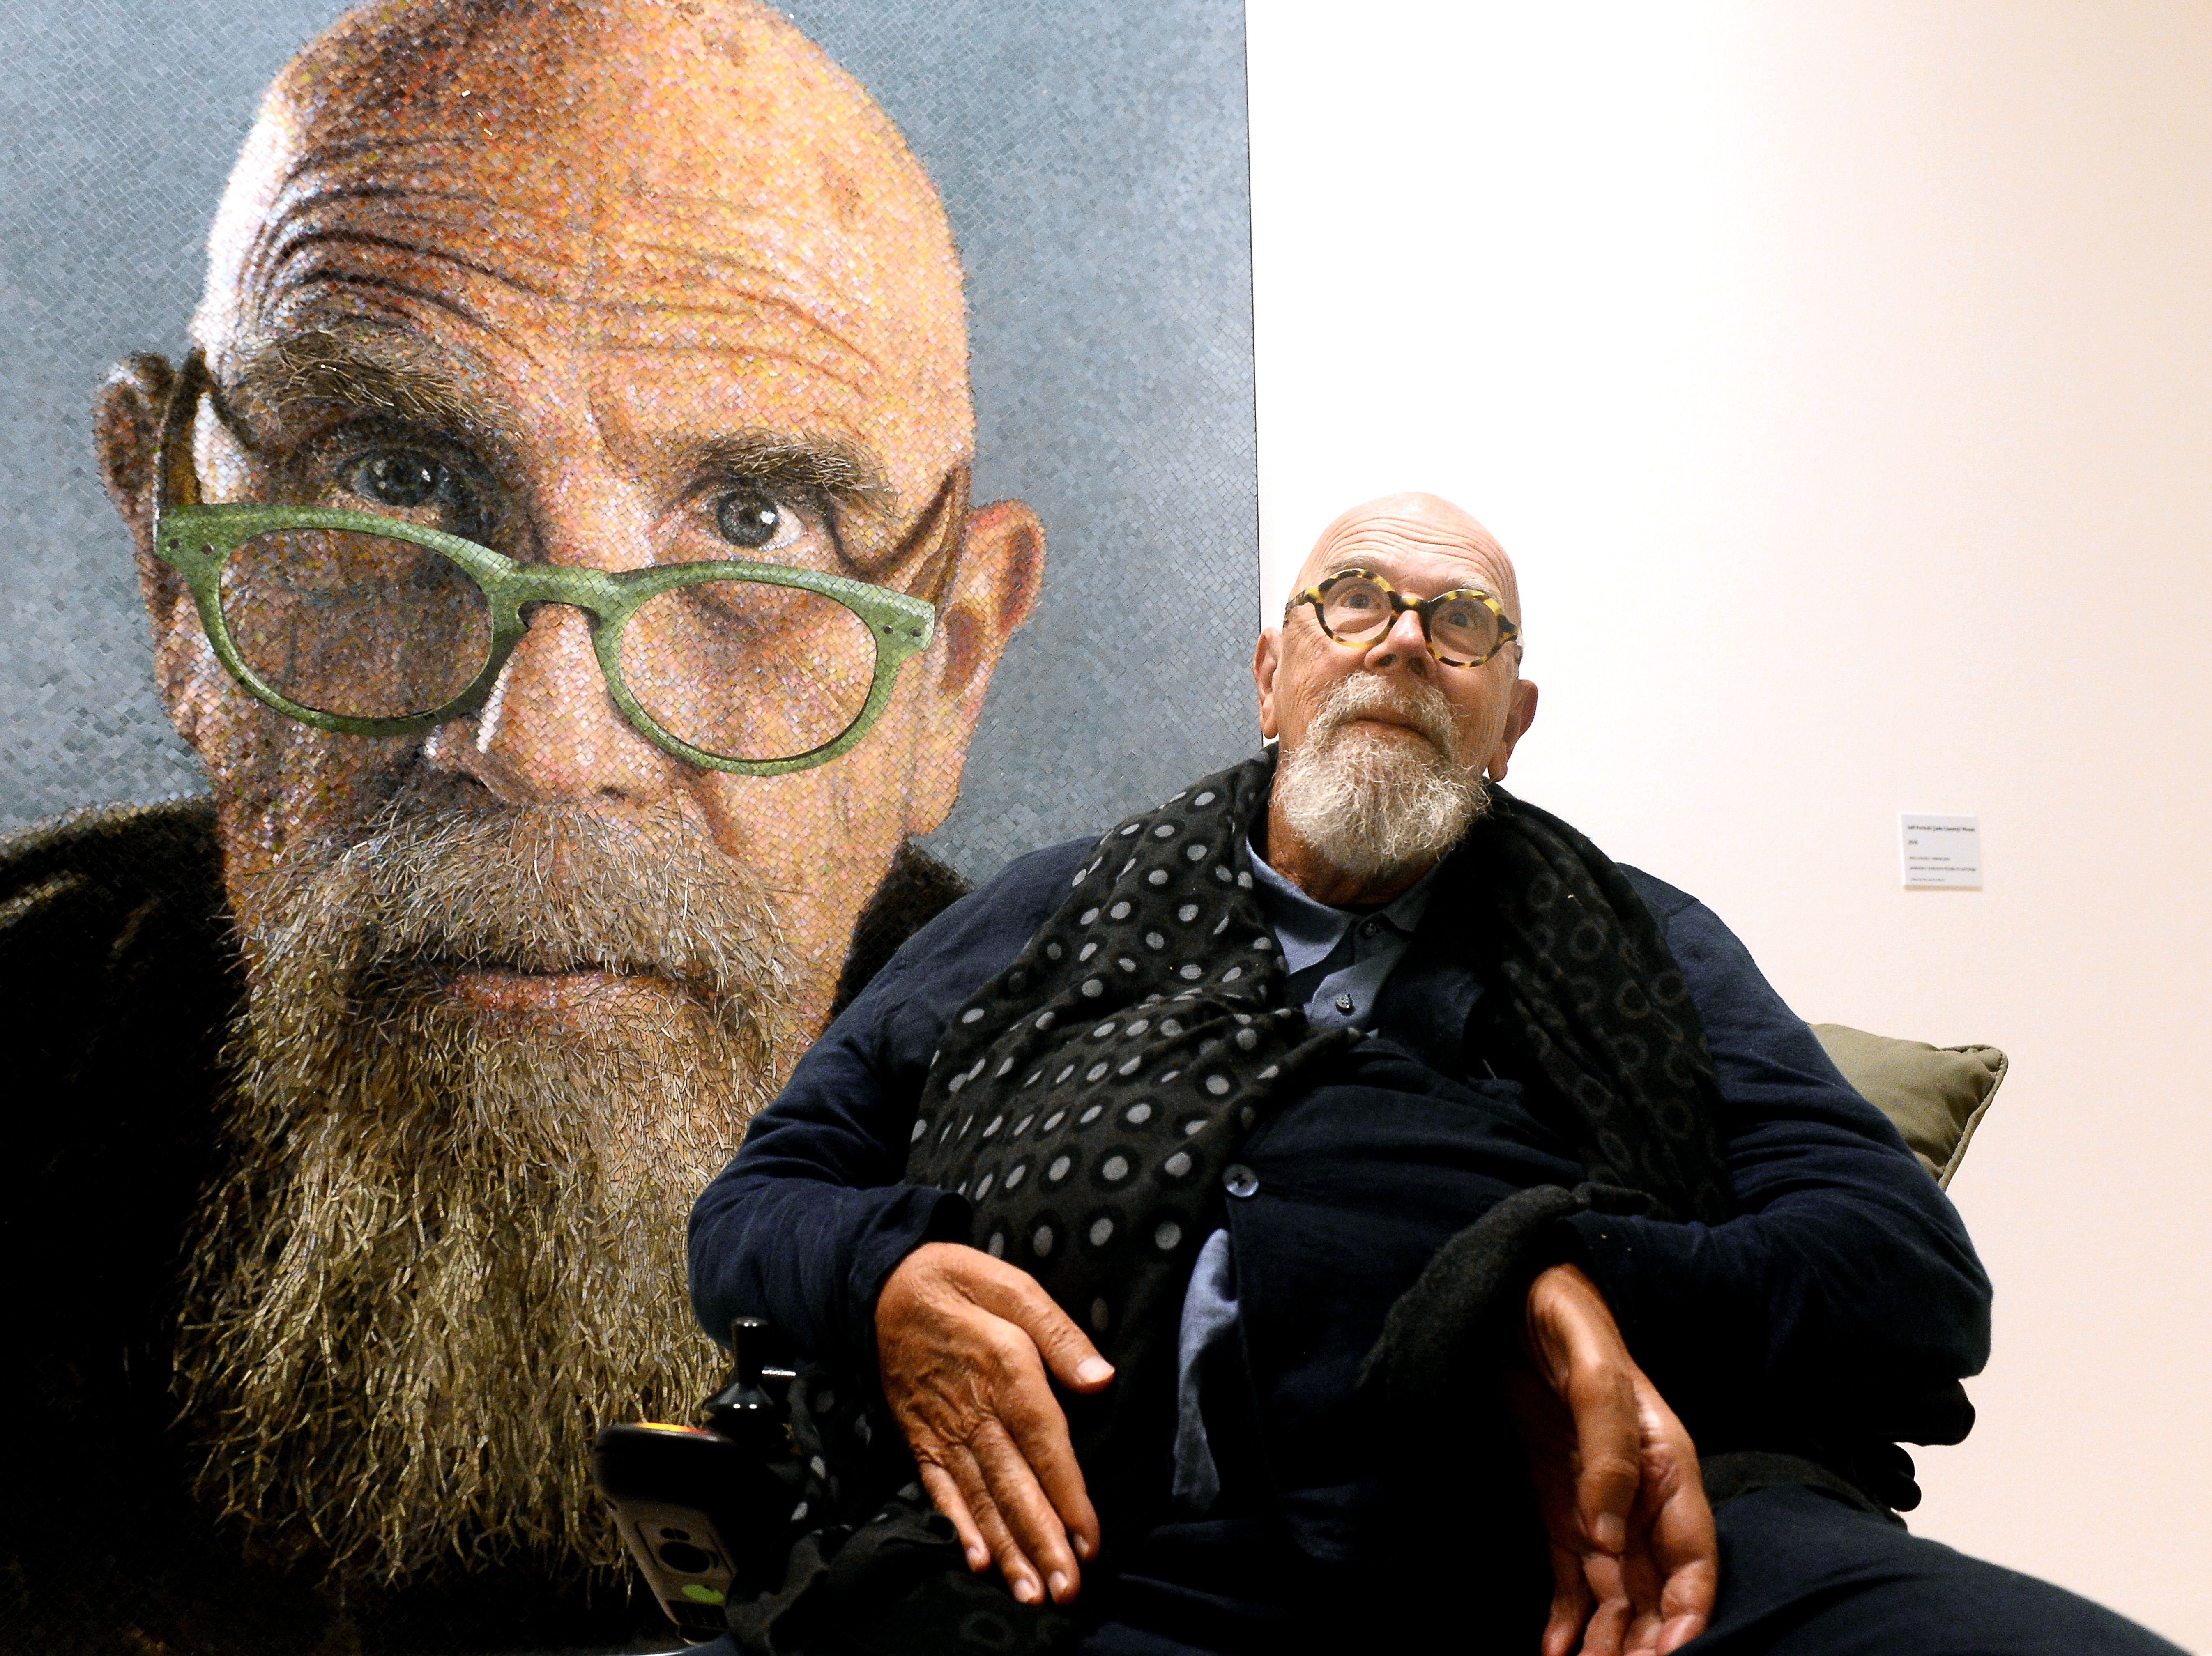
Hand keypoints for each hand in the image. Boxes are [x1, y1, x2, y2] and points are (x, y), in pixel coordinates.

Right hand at [875, 1241, 1113, 1605]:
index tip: (1089, 1540)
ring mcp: (942, 1430)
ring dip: (1008, 1549)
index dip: (1068, 1495)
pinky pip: (940, 1489)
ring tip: (1032, 1592)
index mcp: (1004, 1369)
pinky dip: (958, 1526)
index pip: (1045, 1444)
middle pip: (1014, 1485)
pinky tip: (976, 1561)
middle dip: (1041, 1541)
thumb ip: (1058, 1332)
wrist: (878, 1288)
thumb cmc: (957, 1282)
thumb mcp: (1012, 1285)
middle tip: (1067, 1591)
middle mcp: (974, 1410)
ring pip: (981, 1498)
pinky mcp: (919, 1438)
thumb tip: (1100, 1379)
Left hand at [1504, 1263, 1716, 1655]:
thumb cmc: (1570, 1323)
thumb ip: (1609, 1452)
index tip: (1669, 1652)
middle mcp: (1640, 1497)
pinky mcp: (1559, 1507)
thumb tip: (1608, 1534)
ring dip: (1604, 1637)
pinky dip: (1565, 1615)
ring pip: (1614, 1590)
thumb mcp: (1595, 1374)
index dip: (1687, 1607)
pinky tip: (1554, 1648)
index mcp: (1667, 1465)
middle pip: (1653, 1585)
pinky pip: (1571, 1573)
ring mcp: (1599, 1505)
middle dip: (1641, 1639)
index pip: (1692, 1553)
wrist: (1518, 1298)